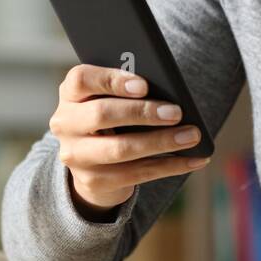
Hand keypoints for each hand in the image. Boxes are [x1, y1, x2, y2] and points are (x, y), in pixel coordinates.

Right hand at [50, 64, 210, 215]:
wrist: (92, 160)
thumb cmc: (113, 115)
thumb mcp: (112, 97)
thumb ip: (129, 90)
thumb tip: (171, 91)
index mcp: (70, 94)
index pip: (81, 79)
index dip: (112, 81)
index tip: (144, 85)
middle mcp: (65, 124)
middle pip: (102, 115)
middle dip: (143, 113)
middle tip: (176, 112)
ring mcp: (76, 155)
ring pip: (121, 149)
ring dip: (162, 142)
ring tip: (192, 136)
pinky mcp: (94, 181)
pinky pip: (136, 174)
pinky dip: (170, 166)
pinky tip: (194, 159)